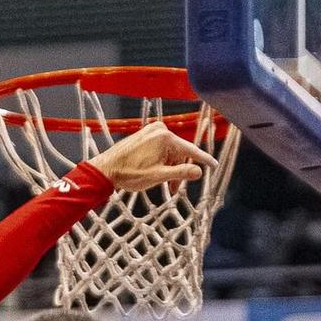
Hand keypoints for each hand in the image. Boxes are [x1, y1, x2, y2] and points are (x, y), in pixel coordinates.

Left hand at [86, 119, 219, 191]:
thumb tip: (198, 172)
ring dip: (170, 167)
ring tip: (163, 184)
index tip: (214, 165)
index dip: (203, 160)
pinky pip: (161, 148)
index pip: (191, 150)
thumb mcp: (159, 176)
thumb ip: (181, 173)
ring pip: (170, 151)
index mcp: (165, 138)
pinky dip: (162, 161)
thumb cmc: (130, 173)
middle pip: (180, 152)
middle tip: (173, 190)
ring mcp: (151, 131)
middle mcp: (160, 130)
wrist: (106, 168)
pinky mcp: (145, 134)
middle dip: (179, 170)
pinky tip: (156, 172)